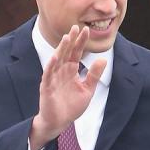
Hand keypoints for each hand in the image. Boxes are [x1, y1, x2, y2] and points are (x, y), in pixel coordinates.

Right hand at [29, 25, 105, 149]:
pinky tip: (55, 57)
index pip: (76, 53)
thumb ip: (94, 75)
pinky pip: (48, 75)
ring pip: (57, 60)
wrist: (59, 122)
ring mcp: (53, 78)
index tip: (86, 30)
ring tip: (66, 37)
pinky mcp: (47, 87)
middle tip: (75, 26)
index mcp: (71, 71)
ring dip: (61, 49)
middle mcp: (61, 71)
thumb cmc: (71, 107)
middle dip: (71, 40)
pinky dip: (51, 66)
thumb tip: (102, 59)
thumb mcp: (88, 89)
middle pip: (66, 52)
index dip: (80, 42)